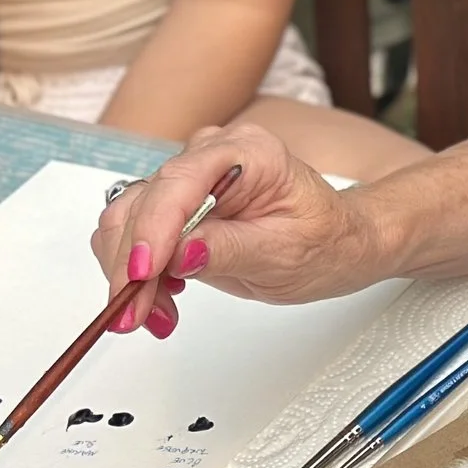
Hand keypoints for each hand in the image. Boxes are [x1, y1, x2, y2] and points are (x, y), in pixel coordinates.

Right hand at [90, 122, 385, 331]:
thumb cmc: (325, 239)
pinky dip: (137, 272)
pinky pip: (137, 234)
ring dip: (131, 273)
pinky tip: (162, 300)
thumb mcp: (286, 253)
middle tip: (137, 315)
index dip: (152, 228)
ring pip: (129, 219)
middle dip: (133, 263)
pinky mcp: (178, 206)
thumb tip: (180, 253)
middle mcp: (211, 156)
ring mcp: (191, 179)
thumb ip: (231, 249)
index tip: (142, 273)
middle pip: (144, 202)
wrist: (337, 242)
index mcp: (248, 152)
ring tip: (157, 315)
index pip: (180, 181)